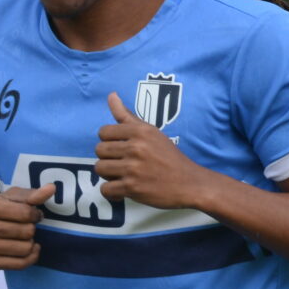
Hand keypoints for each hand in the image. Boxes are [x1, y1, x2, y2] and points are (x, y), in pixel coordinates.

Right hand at [0, 183, 50, 269]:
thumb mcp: (7, 198)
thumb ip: (31, 194)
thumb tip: (52, 189)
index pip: (25, 212)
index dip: (36, 214)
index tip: (34, 215)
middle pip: (26, 231)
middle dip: (32, 229)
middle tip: (28, 227)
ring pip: (25, 249)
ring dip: (31, 243)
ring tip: (26, 238)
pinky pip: (20, 264)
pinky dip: (31, 257)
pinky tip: (31, 250)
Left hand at [95, 93, 204, 209]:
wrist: (188, 183)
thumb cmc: (169, 156)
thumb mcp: (151, 132)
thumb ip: (127, 116)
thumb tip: (111, 95)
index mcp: (140, 131)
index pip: (104, 132)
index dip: (108, 141)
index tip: (120, 148)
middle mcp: (136, 147)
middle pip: (99, 150)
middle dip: (107, 158)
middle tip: (121, 163)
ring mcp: (133, 168)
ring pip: (100, 168)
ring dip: (108, 175)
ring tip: (121, 176)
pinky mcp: (132, 188)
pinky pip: (106, 189)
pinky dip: (111, 193)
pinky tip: (121, 191)